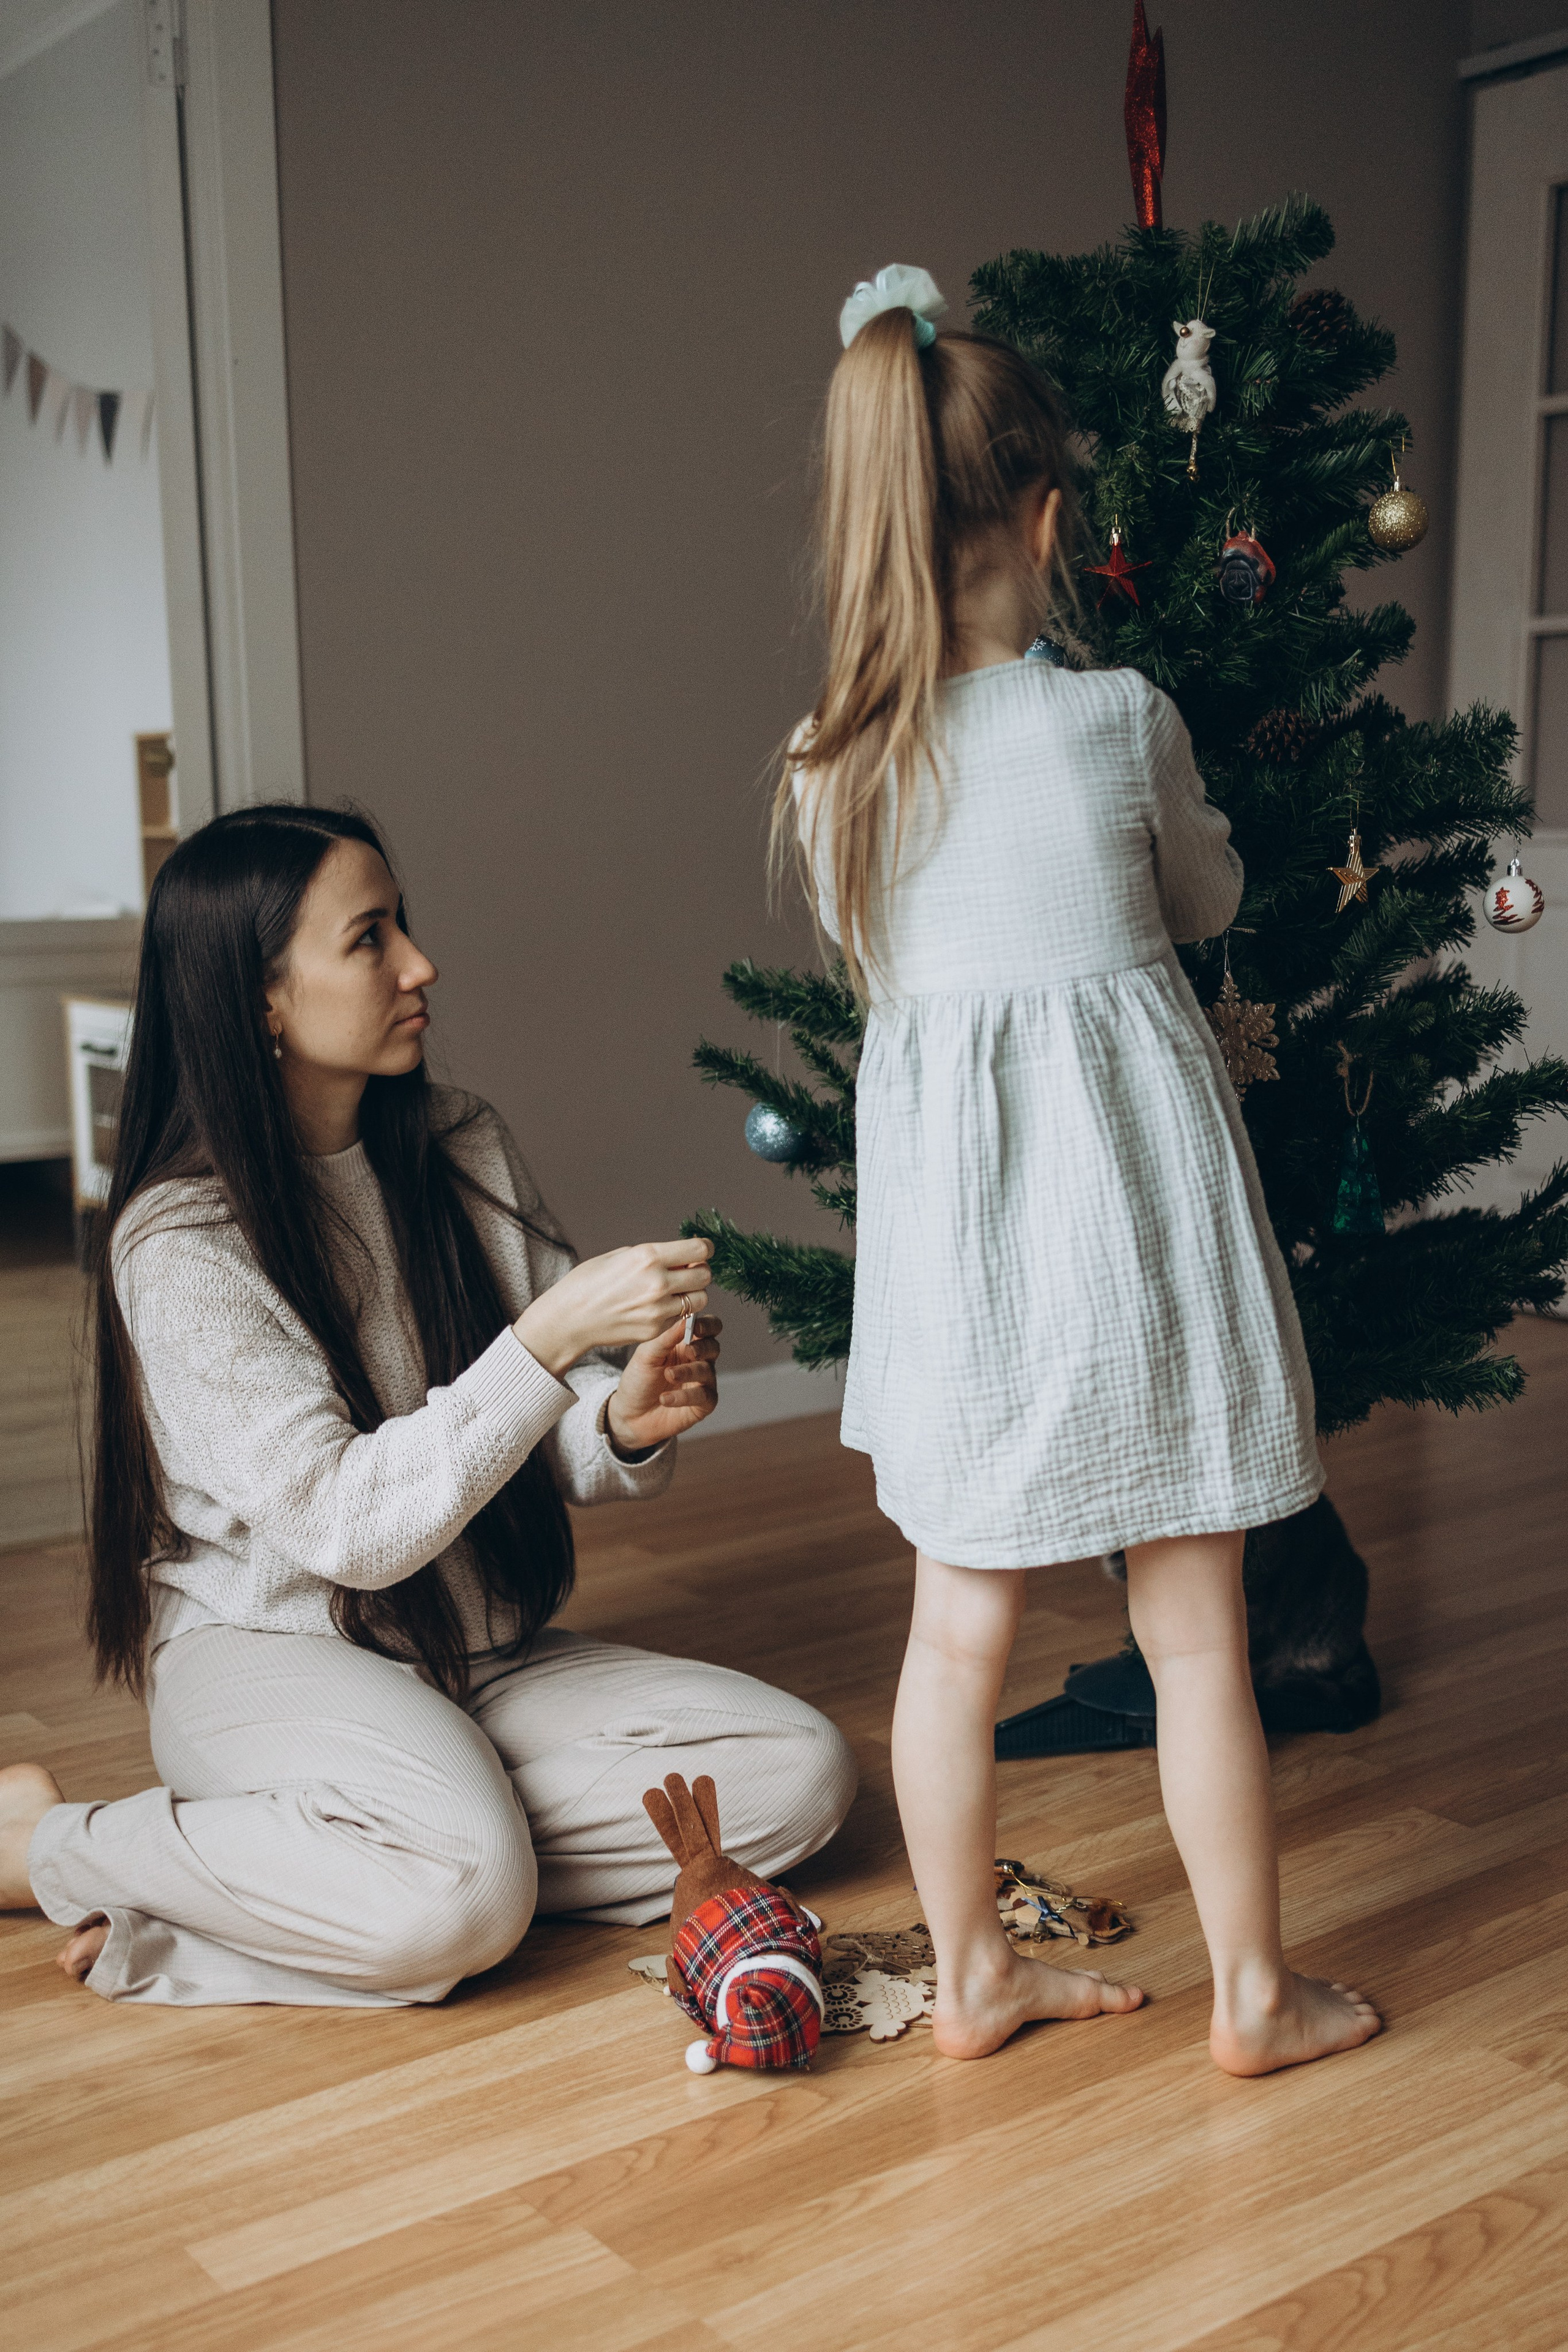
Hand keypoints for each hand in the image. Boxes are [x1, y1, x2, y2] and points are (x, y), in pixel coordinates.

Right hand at [513, 1238, 712, 1379]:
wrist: (569, 1319)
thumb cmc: (588, 1282)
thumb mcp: (619, 1256)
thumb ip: (653, 1255)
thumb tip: (679, 1257)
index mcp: (648, 1256)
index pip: (698, 1250)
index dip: (704, 1249)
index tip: (701, 1251)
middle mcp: (657, 1282)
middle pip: (705, 1275)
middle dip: (699, 1272)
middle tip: (687, 1273)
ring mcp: (658, 1309)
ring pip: (699, 1299)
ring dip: (692, 1294)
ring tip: (674, 1292)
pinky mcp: (655, 1329)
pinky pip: (680, 1317)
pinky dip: (675, 1311)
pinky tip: (656, 1307)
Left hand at [607, 1314, 722, 1453]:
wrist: (629, 1414)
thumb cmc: (639, 1380)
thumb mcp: (646, 1355)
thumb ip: (666, 1337)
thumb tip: (685, 1319)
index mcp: (686, 1343)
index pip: (708, 1328)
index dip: (707, 1325)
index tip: (696, 1327)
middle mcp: (698, 1361)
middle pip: (714, 1347)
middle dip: (702, 1347)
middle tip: (687, 1351)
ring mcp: (702, 1383)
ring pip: (707, 1371)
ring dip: (688, 1372)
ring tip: (668, 1375)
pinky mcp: (702, 1405)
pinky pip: (703, 1396)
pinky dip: (684, 1397)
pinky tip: (665, 1398)